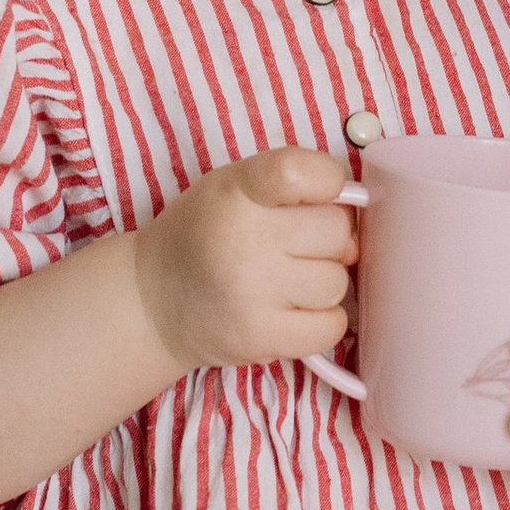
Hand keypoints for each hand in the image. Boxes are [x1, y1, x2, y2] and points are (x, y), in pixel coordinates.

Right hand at [131, 146, 357, 375]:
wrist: (150, 302)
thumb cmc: (204, 236)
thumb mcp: (232, 186)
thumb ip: (292, 184)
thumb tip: (359, 219)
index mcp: (236, 191)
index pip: (303, 172)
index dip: (328, 181)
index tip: (322, 192)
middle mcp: (243, 240)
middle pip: (336, 232)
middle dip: (326, 239)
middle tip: (293, 246)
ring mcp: (252, 292)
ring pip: (337, 282)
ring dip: (322, 282)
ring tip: (285, 281)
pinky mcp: (260, 337)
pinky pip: (331, 326)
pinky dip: (322, 320)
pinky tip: (292, 310)